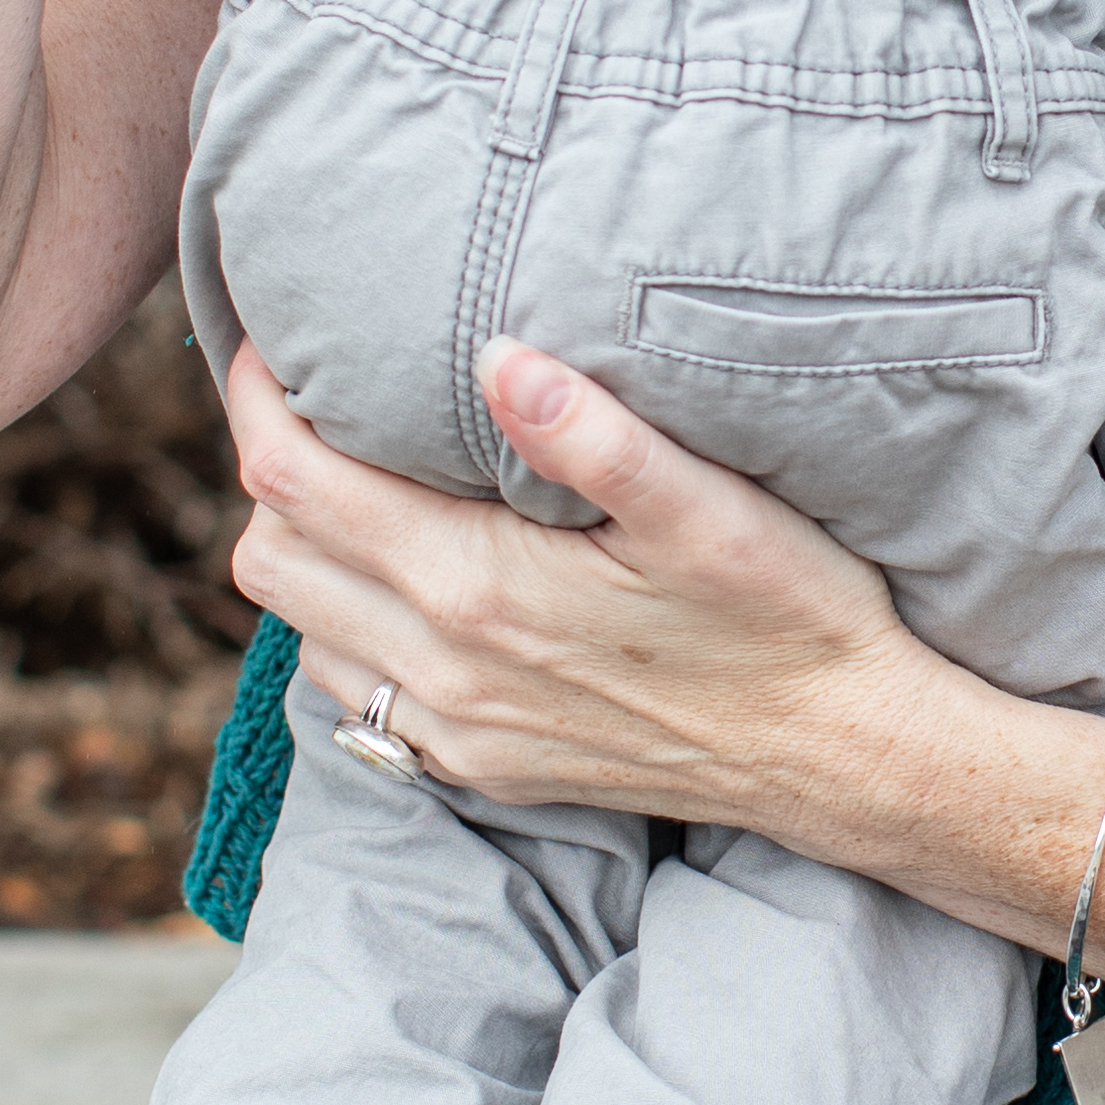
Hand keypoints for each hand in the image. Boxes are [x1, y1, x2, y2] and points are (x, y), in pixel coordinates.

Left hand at [224, 334, 930, 844]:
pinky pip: (357, 694)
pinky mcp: (482, 764)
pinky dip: (349, 625)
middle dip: (270, 472)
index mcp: (479, 589)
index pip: (293, 484)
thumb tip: (497, 356)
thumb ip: (596, 435)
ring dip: (309, 552)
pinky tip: (414, 579)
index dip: (261, 400)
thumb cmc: (789, 615)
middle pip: (269, 559)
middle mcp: (445, 669)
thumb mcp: (713, 511)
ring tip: (362, 480)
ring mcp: (458, 728)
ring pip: (303, 629)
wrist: (842, 756)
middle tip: (318, 403)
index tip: (279, 340)